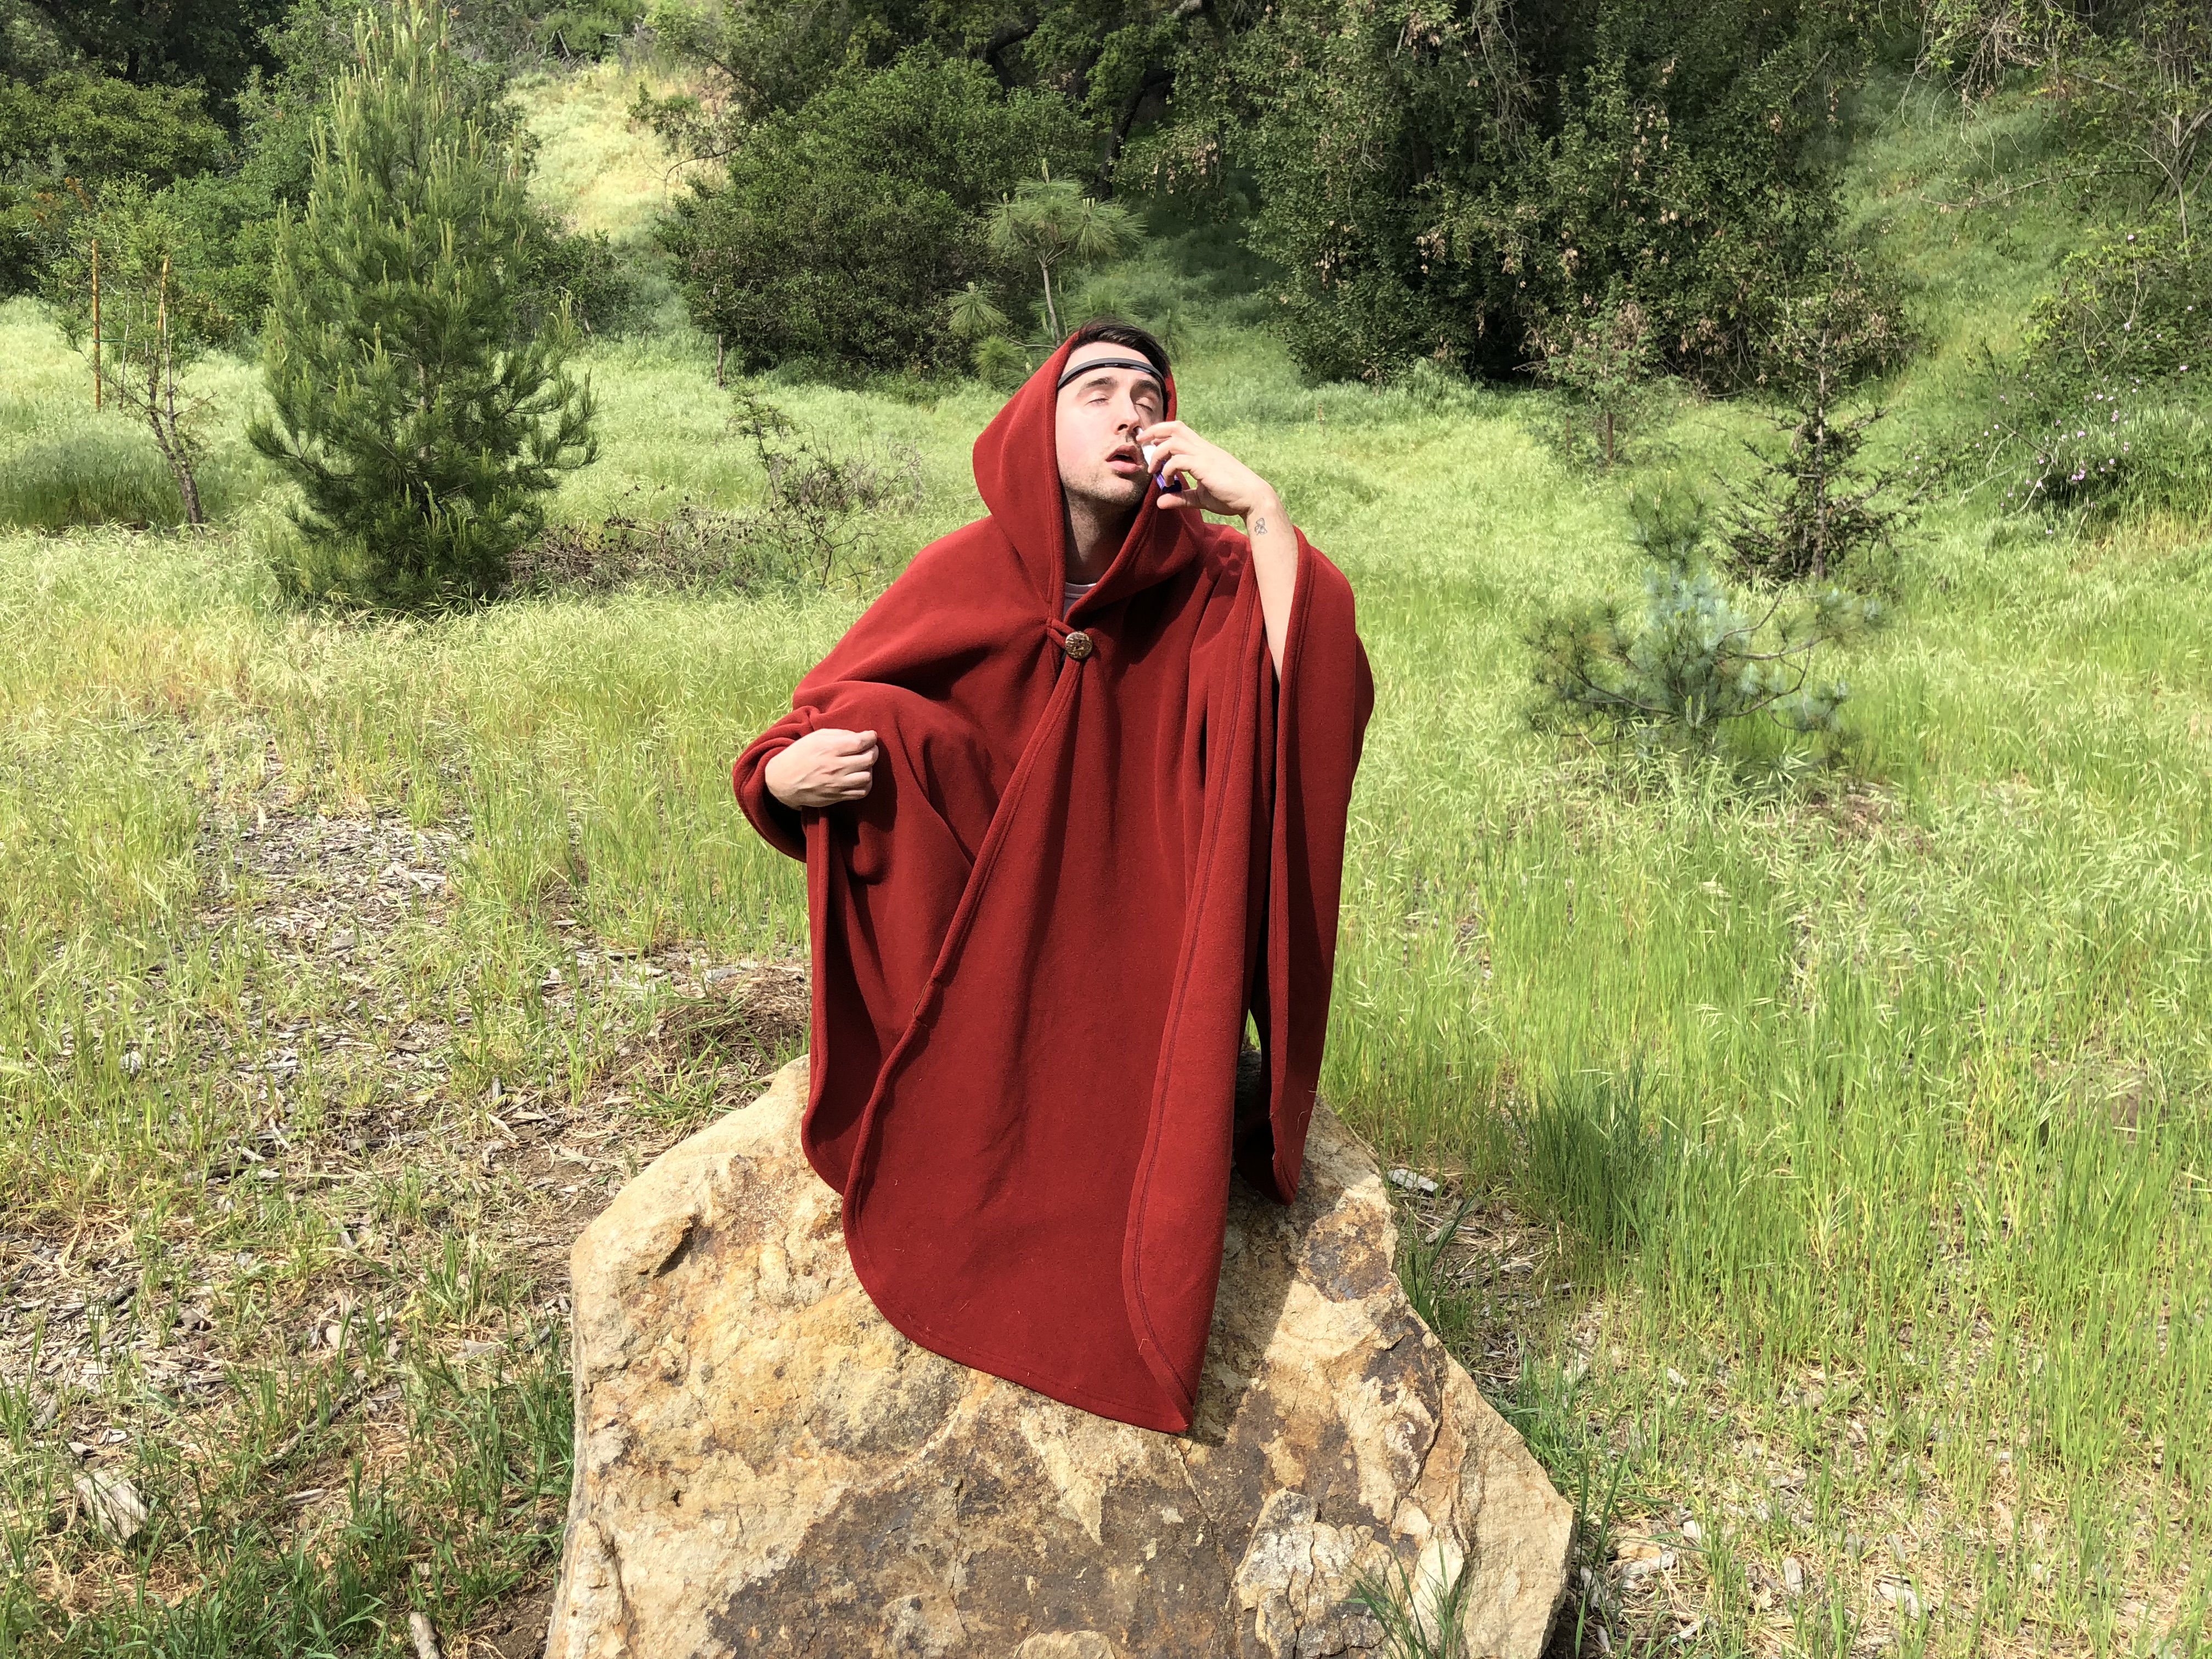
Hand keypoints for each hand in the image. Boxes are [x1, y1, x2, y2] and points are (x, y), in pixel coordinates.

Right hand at [764, 728, 877, 808]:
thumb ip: (839, 734)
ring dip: (870, 769)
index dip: (871, 738)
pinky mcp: (837, 796)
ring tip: (864, 764)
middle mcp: (835, 766)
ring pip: (867, 777)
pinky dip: (866, 784)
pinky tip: (860, 777)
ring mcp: (837, 783)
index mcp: (829, 748)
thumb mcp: (815, 737)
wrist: (783, 781)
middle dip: (873, 751)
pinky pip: (861, 792)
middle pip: (868, 759)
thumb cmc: (799, 755)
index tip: (871, 736)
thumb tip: (859, 736)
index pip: (860, 742)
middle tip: (870, 749)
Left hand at [1133, 420, 1281, 524]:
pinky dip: (1168, 470)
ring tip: (1153, 471)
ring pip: (1173, 441)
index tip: (1149, 444)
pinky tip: (1169, 483)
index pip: (1180, 431)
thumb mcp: (1201, 497)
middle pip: (1175, 427)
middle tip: (1140, 442)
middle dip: (1154, 431)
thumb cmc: (1231, 496)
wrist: (1253, 498)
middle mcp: (1203, 448)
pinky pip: (1178, 460)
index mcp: (1204, 451)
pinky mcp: (1204, 465)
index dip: (1162, 432)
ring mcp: (1204, 455)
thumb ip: (1181, 497)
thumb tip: (1160, 502)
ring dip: (1158, 454)